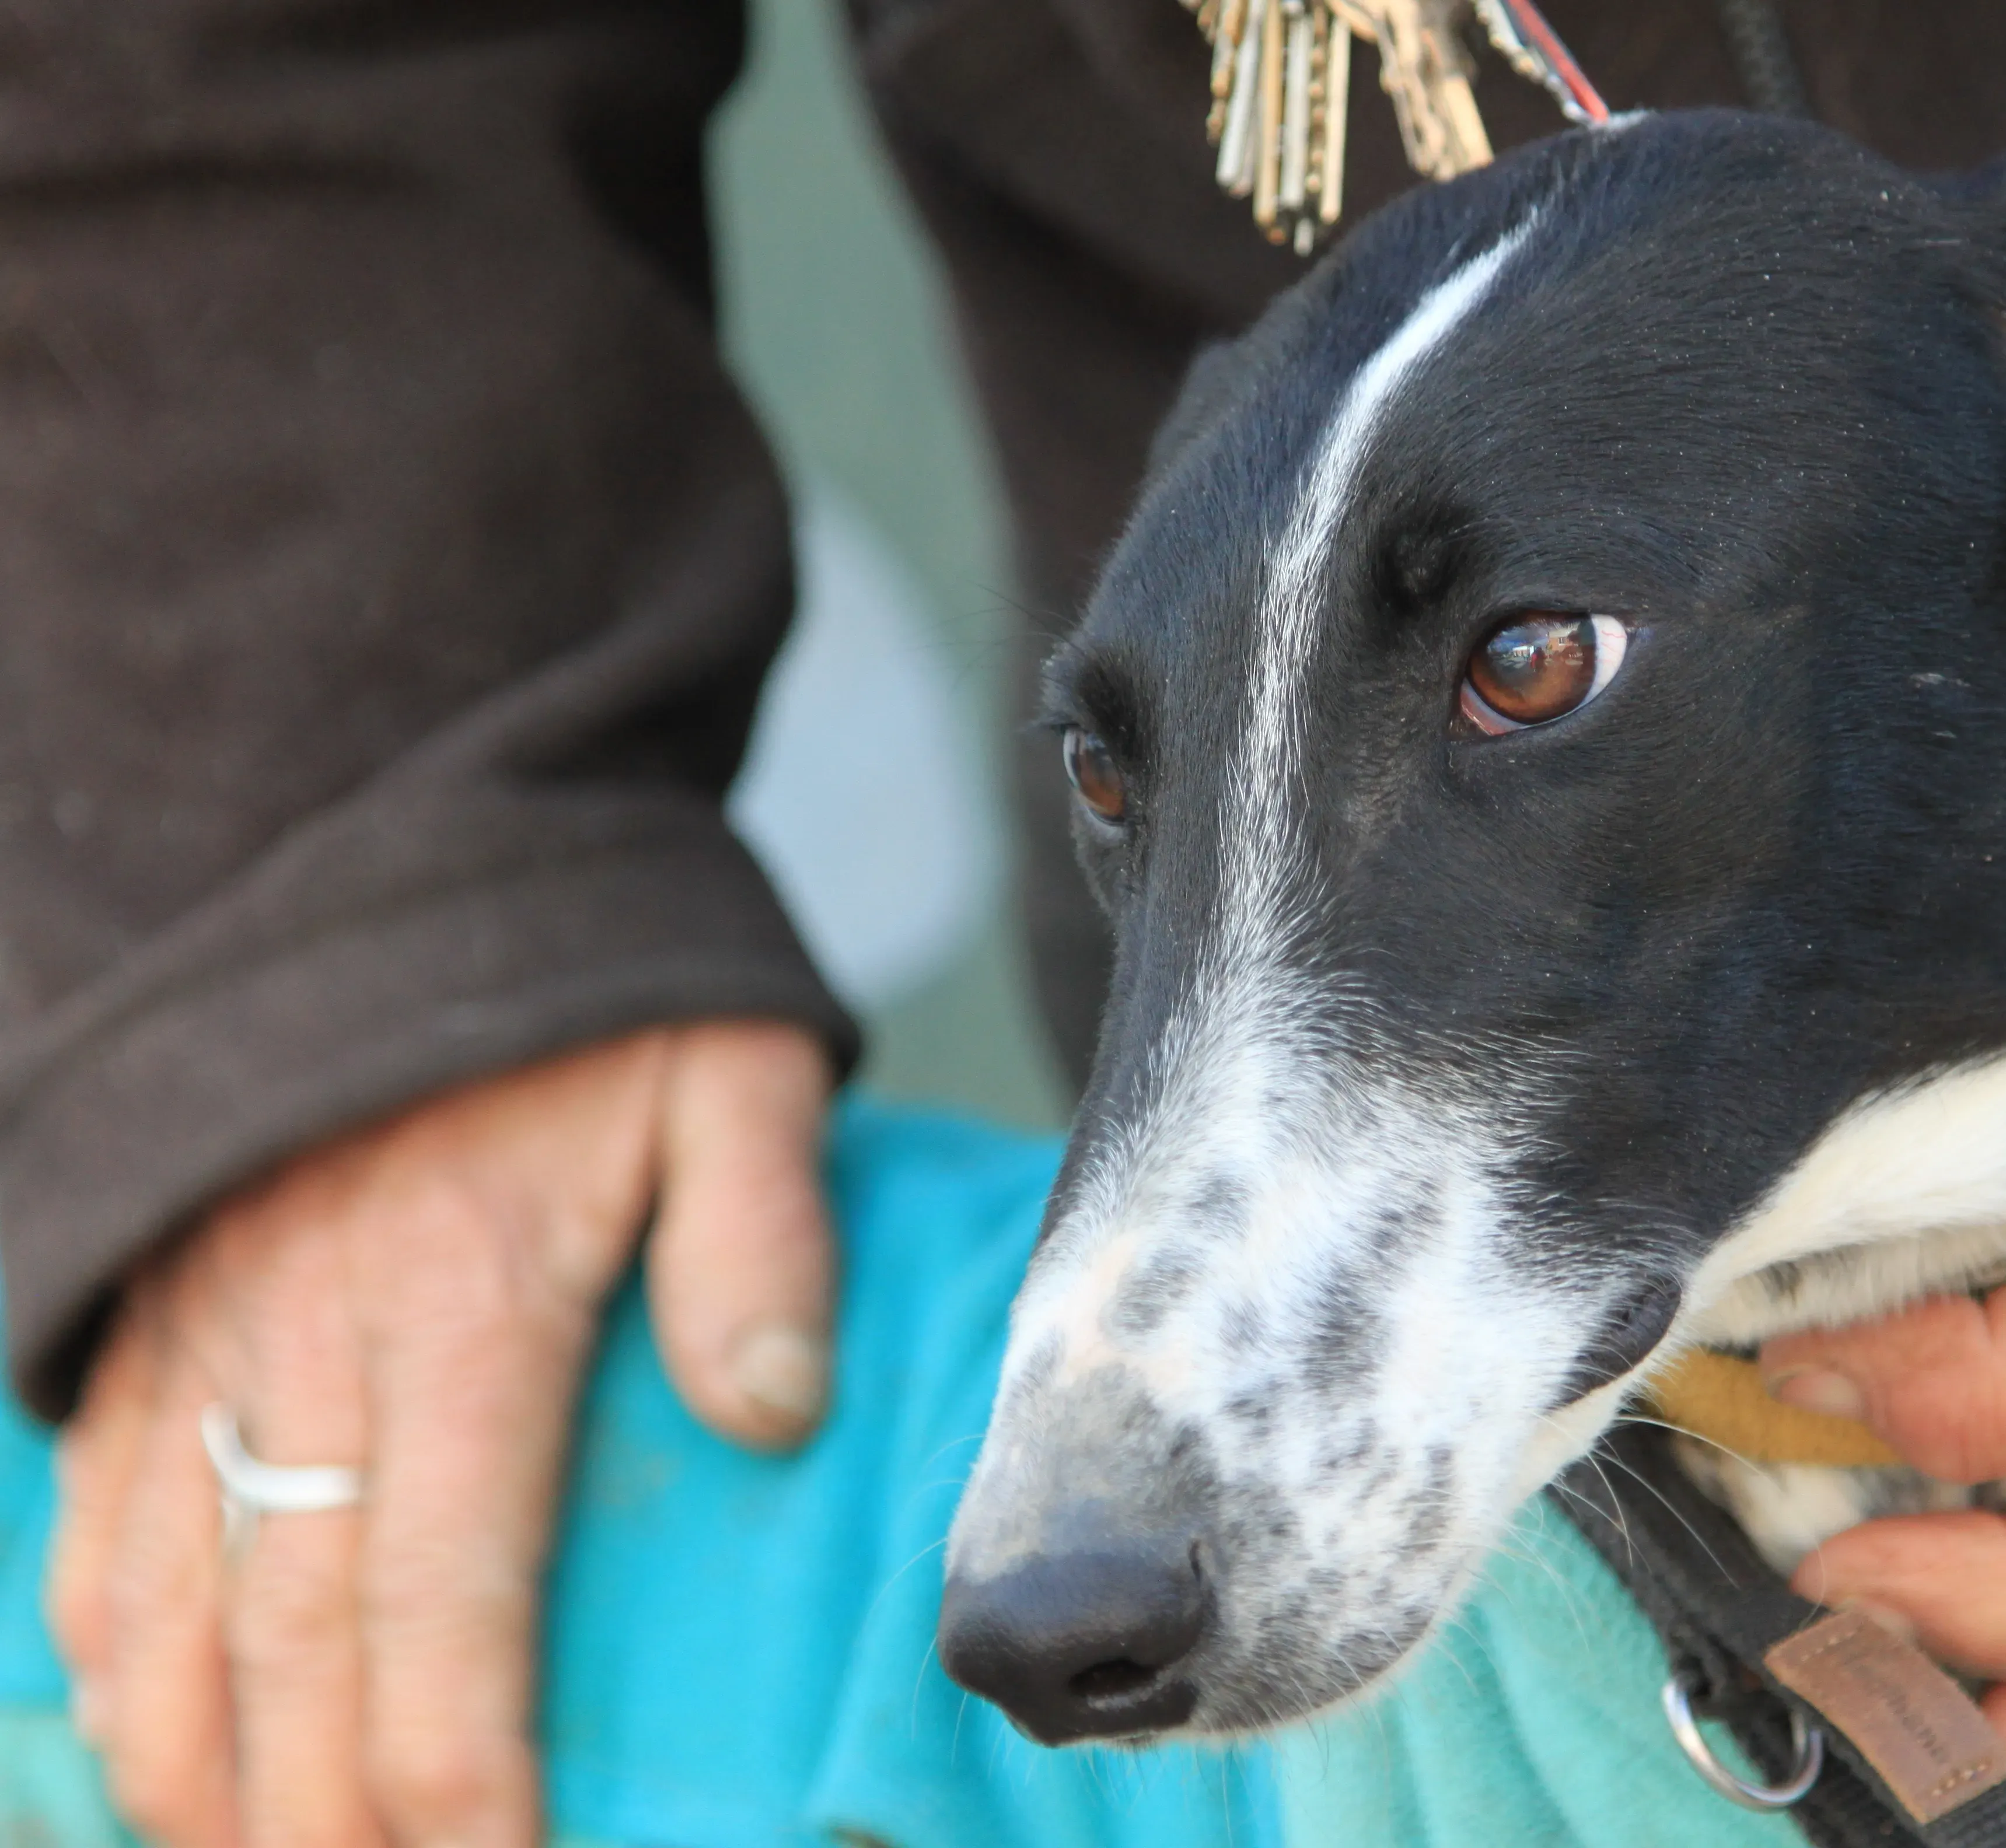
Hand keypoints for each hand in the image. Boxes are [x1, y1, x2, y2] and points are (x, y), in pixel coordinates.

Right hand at [46, 1020, 833, 1846]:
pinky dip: (106, 1648)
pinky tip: (143, 1740)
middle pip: (291, 1638)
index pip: (439, 1594)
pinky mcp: (147, 1317)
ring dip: (197, 1766)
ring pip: (164, 1603)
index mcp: (461, 1302)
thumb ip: (761, 1238)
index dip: (455, 1764)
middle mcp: (307, 1340)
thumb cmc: (595, 992)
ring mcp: (204, 1334)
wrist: (415, 864)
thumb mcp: (727, 1076)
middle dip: (326, 1811)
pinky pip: (95, 1514)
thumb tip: (778, 1413)